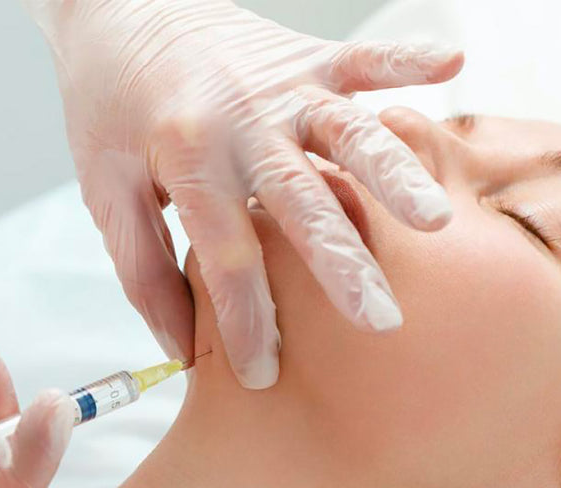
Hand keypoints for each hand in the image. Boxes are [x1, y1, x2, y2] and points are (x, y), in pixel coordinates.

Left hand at [26, 0, 461, 387]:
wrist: (116, 8)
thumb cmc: (109, 107)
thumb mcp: (106, 192)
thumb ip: (145, 273)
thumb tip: (180, 349)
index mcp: (187, 158)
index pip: (229, 256)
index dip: (247, 321)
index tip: (264, 377)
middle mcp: (242, 121)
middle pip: (302, 203)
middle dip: (344, 266)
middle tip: (382, 320)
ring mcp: (282, 86)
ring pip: (349, 135)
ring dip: (394, 177)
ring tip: (435, 221)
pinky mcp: (306, 58)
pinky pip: (362, 59)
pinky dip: (406, 61)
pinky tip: (453, 64)